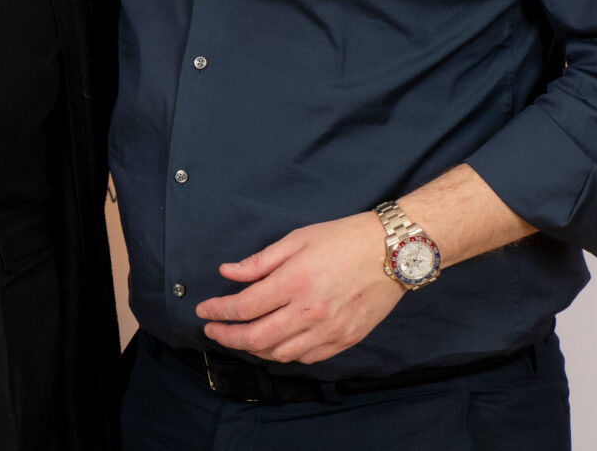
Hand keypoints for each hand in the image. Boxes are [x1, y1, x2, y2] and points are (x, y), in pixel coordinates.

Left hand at [194, 211, 402, 364]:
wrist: (392, 252)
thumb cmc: (343, 239)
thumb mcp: (296, 240)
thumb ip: (259, 261)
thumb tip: (227, 273)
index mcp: (293, 283)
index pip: (243, 307)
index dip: (218, 312)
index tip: (204, 312)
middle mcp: (309, 312)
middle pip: (256, 338)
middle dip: (228, 337)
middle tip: (213, 331)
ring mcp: (329, 330)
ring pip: (280, 354)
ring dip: (254, 349)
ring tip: (241, 337)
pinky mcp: (345, 340)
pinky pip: (307, 358)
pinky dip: (285, 354)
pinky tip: (276, 343)